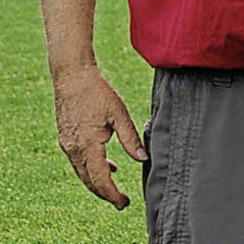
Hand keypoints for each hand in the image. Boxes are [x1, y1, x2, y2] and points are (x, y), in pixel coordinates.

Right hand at [53, 65, 147, 209]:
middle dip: (105, 193)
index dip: (112, 194)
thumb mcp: (119, 113)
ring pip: (83, 173)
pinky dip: (91, 168)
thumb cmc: (97, 91)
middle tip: (122, 201)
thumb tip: (142, 158)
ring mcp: (67, 145)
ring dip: (98, 182)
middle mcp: (74, 149)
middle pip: (89, 181)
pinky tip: (107, 165)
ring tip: (115, 186)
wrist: (72, 76)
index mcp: (88, 145)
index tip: (124, 202)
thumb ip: (130, 138)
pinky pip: (78, 161)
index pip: (100, 180)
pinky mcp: (66, 139)